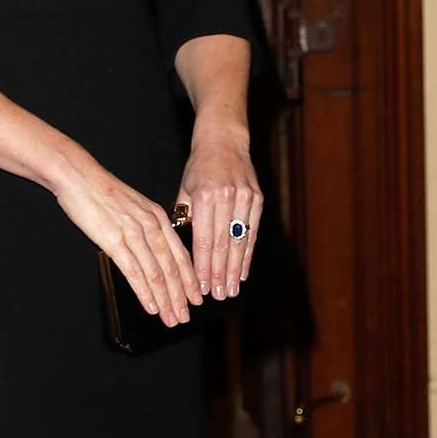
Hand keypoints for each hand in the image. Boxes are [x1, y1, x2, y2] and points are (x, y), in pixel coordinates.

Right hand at [53, 154, 202, 327]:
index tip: (196, 297)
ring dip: (165, 300)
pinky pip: (134, 271)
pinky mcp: (114, 240)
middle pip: (172, 268)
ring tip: (171, 318)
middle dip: (181, 296)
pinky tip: (151, 306)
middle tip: (186, 316)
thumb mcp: (133, 205)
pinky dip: (145, 292)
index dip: (190, 279)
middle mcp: (150, 225)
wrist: (77, 175)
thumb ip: (146, 225)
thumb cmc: (100, 190)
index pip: (180, 254)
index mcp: (157, 216)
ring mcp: (133, 233)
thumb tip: (152, 248)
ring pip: (156, 273)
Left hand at [176, 123, 262, 300]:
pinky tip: (243, 272)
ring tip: (231, 290)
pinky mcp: (257, 199)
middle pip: (223, 244)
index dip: (204, 265)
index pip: (204, 239)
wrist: (224, 142)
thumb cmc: (199, 168)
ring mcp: (245, 198)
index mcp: (205, 196)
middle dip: (220, 273)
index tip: (201, 285)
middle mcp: (226, 197)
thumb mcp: (185, 190)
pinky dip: (248, 254)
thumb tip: (179, 249)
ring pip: (240, 241)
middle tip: (217, 295)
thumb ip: (184, 219)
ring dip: (236, 269)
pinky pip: (252, 232)